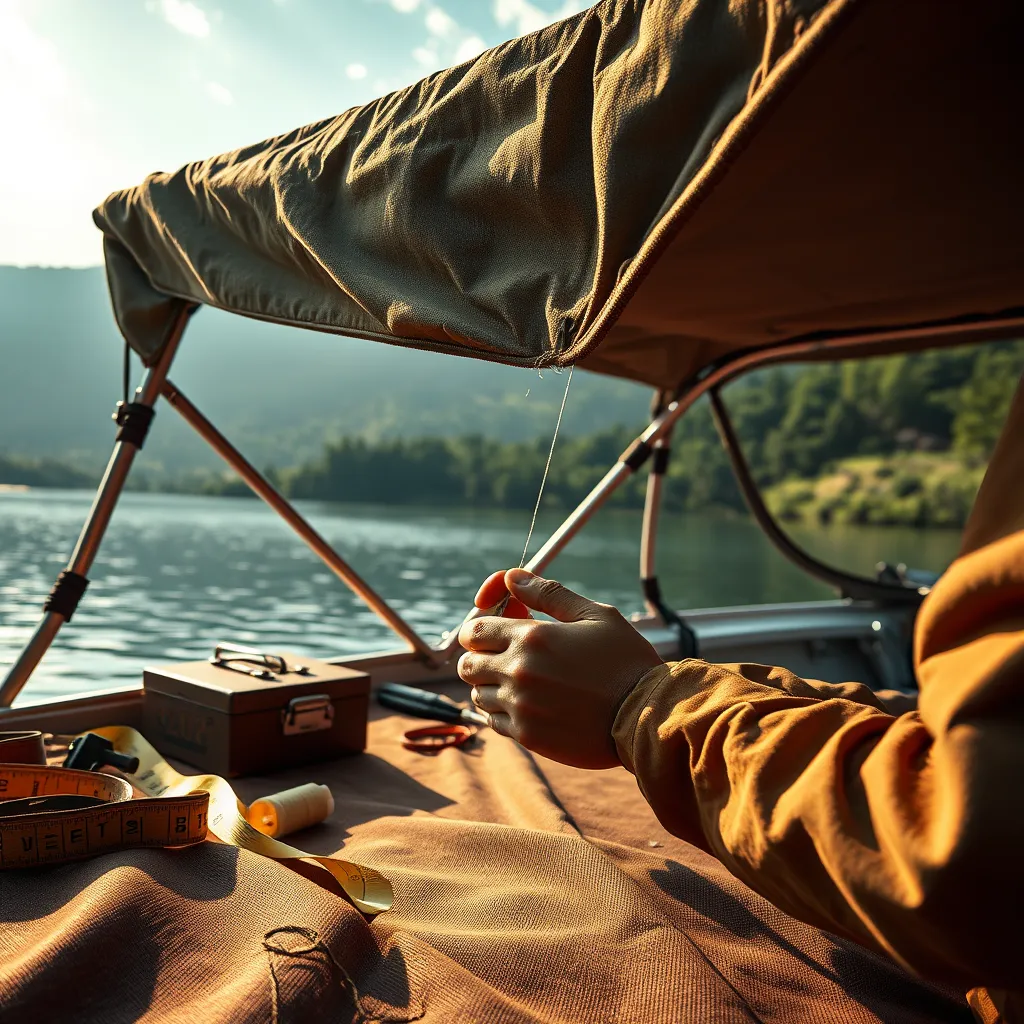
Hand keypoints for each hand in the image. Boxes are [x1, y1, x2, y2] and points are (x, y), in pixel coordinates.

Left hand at [457, 568, 662, 768]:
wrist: (648, 716)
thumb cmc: (626, 661)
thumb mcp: (595, 615)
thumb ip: (549, 593)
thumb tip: (512, 577)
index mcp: (532, 637)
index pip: (475, 630)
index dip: (480, 630)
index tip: (495, 633)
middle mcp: (519, 671)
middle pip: (468, 664)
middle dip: (481, 657)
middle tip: (505, 658)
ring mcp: (520, 706)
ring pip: (477, 694)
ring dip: (491, 687)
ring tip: (521, 683)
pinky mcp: (528, 736)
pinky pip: (493, 722)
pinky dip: (502, 713)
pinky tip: (528, 705)